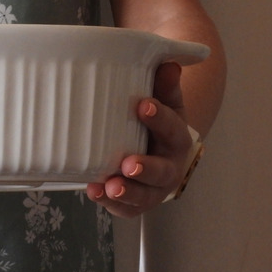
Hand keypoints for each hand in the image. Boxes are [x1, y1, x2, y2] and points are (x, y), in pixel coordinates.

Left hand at [87, 62, 192, 217]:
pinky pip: (124, 208)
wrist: (152, 147)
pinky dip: (109, 203)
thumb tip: (167, 63)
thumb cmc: (153, 120)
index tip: (143, 105)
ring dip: (127, 192)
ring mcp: (151, 188)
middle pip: (163, 171)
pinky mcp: (133, 202)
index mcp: (177, 137)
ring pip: (144, 195)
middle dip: (147, 168)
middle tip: (130, 163)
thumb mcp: (162, 99)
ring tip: (110, 186)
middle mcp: (169, 166)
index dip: (160, 117)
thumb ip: (162, 83)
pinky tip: (94, 191)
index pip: (173, 127)